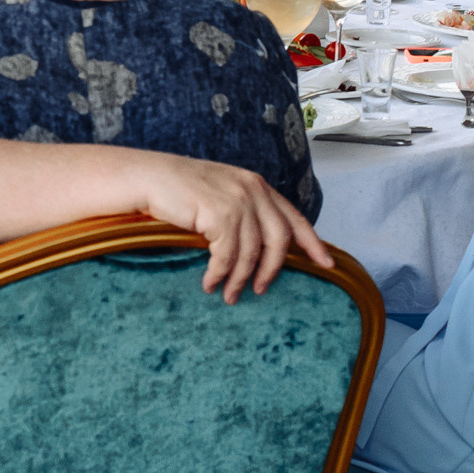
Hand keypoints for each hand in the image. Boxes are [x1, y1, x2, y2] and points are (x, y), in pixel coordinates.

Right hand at [134, 153, 332, 302]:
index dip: (313, 243)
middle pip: (280, 239)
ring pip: (252, 252)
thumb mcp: (218, 192)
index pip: (294, 217)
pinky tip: (209, 283)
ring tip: (228, 294)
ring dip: (240, 279)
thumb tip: (258, 245)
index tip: (327, 264)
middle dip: (273, 269)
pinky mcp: (220, 214)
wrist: (146, 177)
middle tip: (262, 290)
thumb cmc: (176, 189)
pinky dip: (218, 275)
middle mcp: (252, 189)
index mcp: (256, 184)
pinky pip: (227, 256)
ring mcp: (238, 201)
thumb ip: (242, 209)